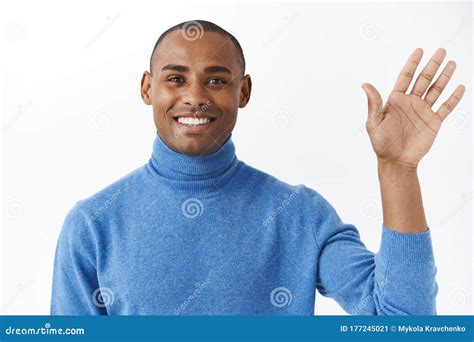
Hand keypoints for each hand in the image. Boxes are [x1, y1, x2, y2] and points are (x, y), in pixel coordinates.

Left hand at [362, 48, 464, 168]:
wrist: (396, 161)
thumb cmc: (382, 143)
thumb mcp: (374, 122)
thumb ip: (374, 103)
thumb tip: (364, 84)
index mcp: (396, 101)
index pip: (405, 77)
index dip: (412, 63)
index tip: (419, 50)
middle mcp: (411, 103)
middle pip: (424, 79)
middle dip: (432, 65)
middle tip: (440, 50)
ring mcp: (423, 111)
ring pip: (436, 90)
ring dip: (444, 77)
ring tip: (451, 63)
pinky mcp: (433, 122)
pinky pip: (446, 107)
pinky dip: (453, 98)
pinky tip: (459, 87)